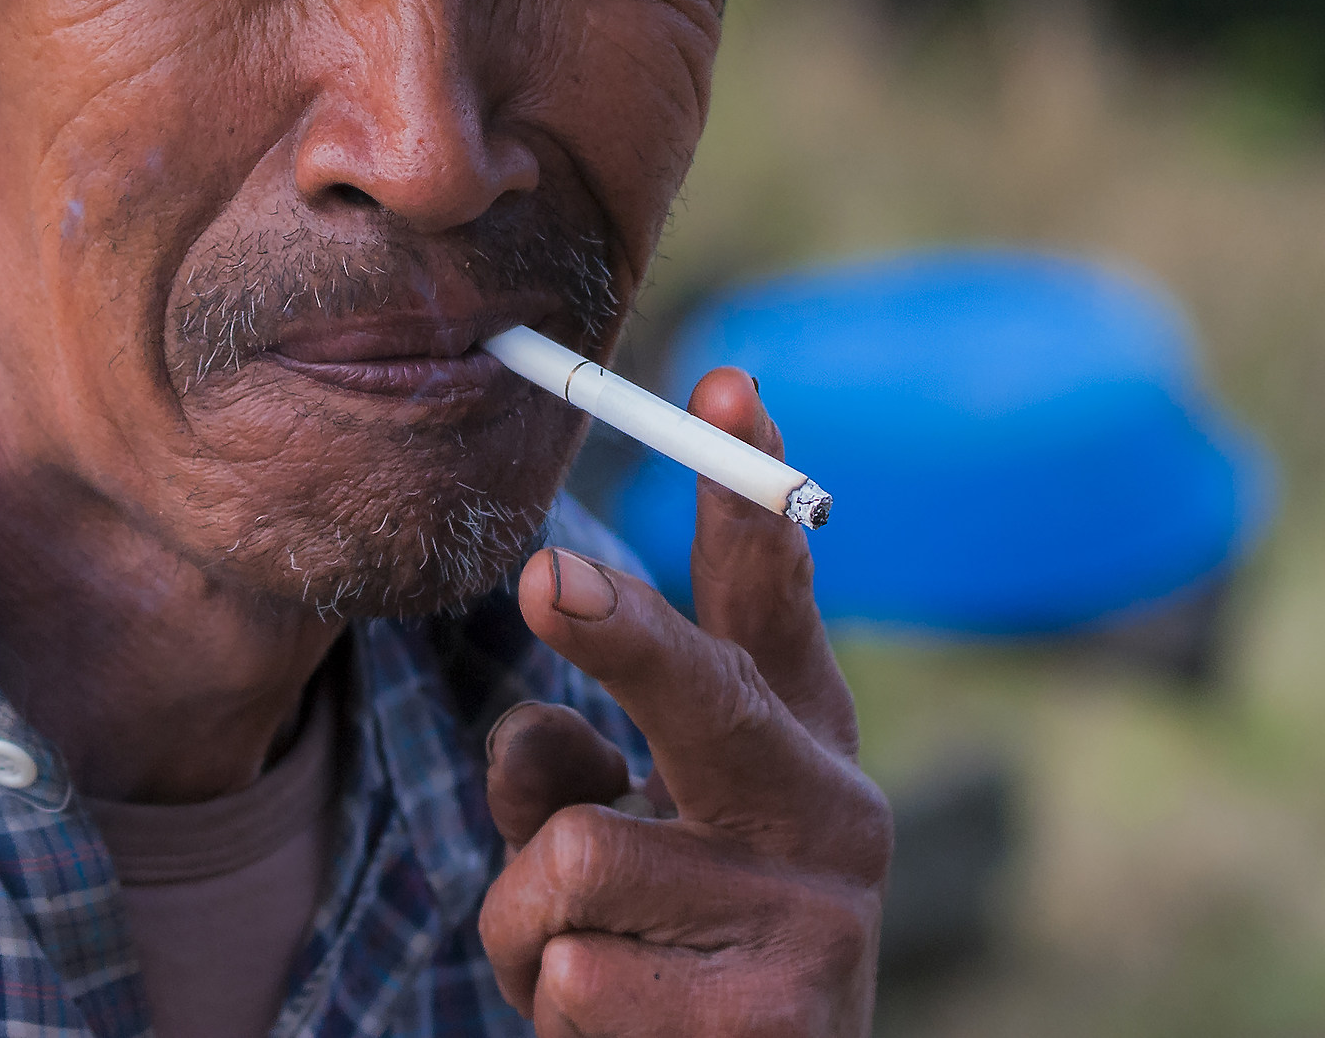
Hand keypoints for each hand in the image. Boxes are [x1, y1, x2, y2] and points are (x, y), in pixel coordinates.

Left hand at [478, 368, 891, 1035]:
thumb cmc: (665, 933)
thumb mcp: (614, 827)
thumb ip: (565, 769)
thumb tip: (533, 732)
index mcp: (793, 732)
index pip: (770, 593)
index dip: (745, 486)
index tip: (726, 382)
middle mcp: (830, 808)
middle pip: (703, 692)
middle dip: (618, 634)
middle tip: (543, 577)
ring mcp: (817, 922)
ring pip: (575, 853)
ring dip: (526, 915)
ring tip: (583, 955)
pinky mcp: (776, 1024)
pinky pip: (567, 972)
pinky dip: (545, 1001)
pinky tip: (614, 1024)